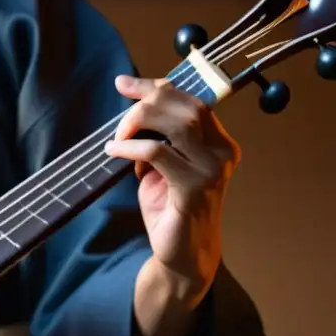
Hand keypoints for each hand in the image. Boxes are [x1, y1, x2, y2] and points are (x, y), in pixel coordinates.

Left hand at [104, 75, 239, 301]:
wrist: (182, 252)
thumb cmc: (168, 206)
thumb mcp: (161, 164)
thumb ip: (156, 136)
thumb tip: (134, 108)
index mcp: (218, 142)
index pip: (192, 100)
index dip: (157, 86)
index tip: (124, 82)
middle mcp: (222, 152)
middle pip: (187, 106)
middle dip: (147, 101)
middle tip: (119, 116)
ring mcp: (212, 170)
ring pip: (178, 124)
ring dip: (139, 123)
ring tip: (116, 137)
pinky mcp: (194, 188)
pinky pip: (158, 153)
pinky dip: (131, 147)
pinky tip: (113, 151)